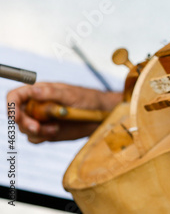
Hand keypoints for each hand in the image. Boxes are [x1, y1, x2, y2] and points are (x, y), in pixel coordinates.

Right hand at [6, 82, 121, 142]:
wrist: (101, 115)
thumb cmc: (88, 99)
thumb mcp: (71, 95)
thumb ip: (52, 93)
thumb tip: (33, 90)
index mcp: (40, 91)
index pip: (16, 96)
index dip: (11, 105)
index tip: (16, 116)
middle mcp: (37, 105)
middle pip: (17, 115)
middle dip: (24, 123)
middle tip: (37, 128)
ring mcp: (42, 119)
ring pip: (25, 128)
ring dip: (36, 131)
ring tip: (54, 128)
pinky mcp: (47, 131)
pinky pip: (35, 137)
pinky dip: (41, 136)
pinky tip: (56, 131)